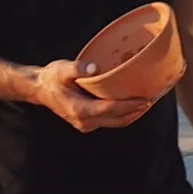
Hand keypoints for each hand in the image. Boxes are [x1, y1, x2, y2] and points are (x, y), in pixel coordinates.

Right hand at [27, 59, 142, 131]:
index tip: (144, 100)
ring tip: (146, 103)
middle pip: (116, 120)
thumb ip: (76, 68)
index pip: (109, 110)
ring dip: (131, 115)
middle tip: (152, 101)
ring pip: (114, 123)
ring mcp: (86, 125)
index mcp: (79, 109)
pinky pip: (109, 121)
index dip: (128, 106)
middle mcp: (84, 121)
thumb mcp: (61, 69)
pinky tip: (131, 105)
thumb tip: (94, 68)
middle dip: (135, 112)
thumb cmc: (52, 78)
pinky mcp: (87, 123)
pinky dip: (122, 115)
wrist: (40, 90)